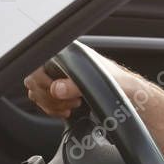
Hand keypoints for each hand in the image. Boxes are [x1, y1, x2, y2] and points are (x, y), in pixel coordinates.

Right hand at [24, 55, 140, 118]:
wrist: (129, 96)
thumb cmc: (119, 84)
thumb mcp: (99, 83)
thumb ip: (75, 85)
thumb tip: (55, 88)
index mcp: (69, 53)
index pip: (38, 64)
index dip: (43, 82)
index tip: (56, 94)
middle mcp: (61, 62)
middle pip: (34, 80)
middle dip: (48, 97)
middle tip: (71, 103)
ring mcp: (59, 77)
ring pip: (37, 92)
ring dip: (50, 104)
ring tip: (72, 106)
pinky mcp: (60, 91)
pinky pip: (43, 100)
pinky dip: (52, 109)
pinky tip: (67, 110)